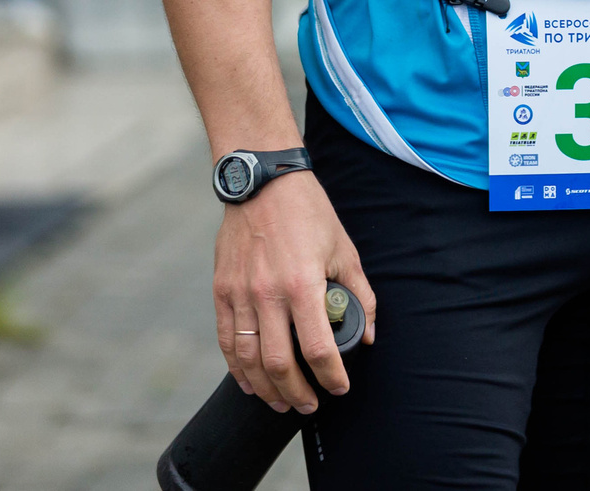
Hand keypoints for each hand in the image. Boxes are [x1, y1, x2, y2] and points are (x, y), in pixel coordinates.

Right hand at [214, 170, 374, 413]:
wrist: (263, 182)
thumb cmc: (309, 214)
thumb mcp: (344, 249)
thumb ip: (359, 294)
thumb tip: (367, 334)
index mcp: (303, 284)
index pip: (317, 348)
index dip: (330, 376)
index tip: (340, 387)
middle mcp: (267, 295)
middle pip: (279, 363)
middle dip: (297, 393)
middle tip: (310, 406)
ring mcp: (240, 294)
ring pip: (249, 359)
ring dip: (266, 389)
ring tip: (282, 402)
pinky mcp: (221, 291)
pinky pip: (227, 340)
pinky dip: (237, 368)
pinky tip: (250, 383)